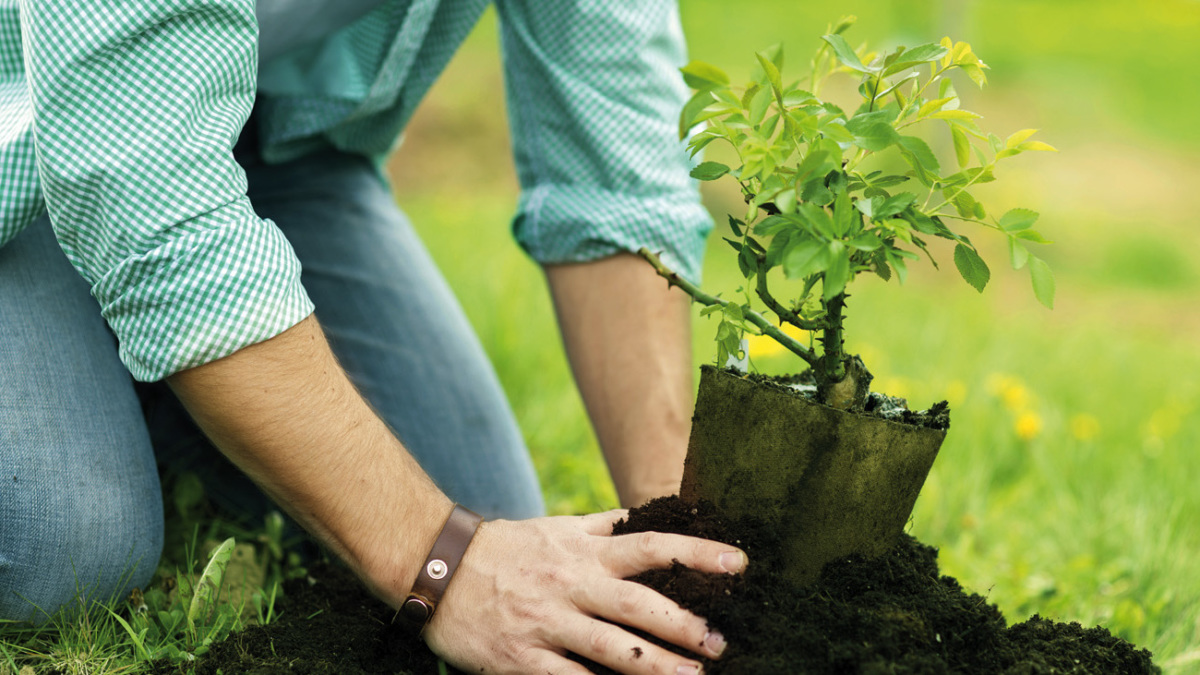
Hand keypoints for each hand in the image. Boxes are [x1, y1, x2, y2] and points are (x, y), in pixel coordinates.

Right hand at [422, 510, 746, 674]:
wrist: (437, 567)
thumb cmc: (507, 549)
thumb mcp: (557, 527)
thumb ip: (605, 526)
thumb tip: (652, 514)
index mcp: (583, 552)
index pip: (651, 546)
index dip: (697, 554)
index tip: (738, 564)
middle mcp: (570, 585)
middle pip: (638, 605)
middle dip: (685, 625)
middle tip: (722, 642)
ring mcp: (546, 624)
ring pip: (611, 649)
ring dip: (657, 665)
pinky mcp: (522, 660)